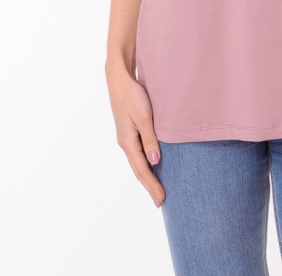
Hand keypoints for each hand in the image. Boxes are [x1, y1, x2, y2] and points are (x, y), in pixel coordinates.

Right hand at [106, 68, 165, 207]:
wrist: (120, 80)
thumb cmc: (133, 95)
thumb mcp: (144, 116)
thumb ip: (150, 139)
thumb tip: (155, 162)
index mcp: (128, 142)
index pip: (142, 170)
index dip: (152, 185)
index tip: (161, 199)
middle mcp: (126, 143)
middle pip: (139, 170)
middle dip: (149, 186)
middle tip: (161, 201)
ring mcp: (127, 138)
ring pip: (138, 162)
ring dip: (147, 176)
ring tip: (157, 188)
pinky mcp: (129, 131)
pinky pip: (138, 153)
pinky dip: (146, 163)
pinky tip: (153, 165)